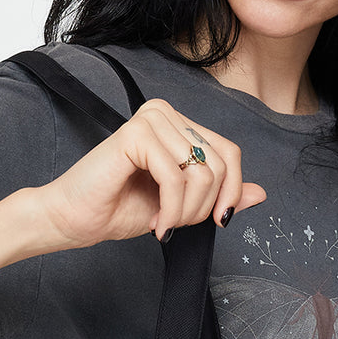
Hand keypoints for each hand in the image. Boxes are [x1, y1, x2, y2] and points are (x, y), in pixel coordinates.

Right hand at [34, 97, 267, 249]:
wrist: (75, 220)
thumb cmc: (120, 209)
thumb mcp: (184, 205)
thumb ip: (220, 195)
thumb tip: (262, 193)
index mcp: (178, 124)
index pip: (230, 153)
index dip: (231, 192)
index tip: (215, 222)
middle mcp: (166, 113)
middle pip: (220, 163)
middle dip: (204, 207)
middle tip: (177, 224)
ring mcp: (151, 119)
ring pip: (201, 173)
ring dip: (186, 212)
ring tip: (163, 222)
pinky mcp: (136, 133)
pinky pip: (176, 177)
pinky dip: (171, 210)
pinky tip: (156, 222)